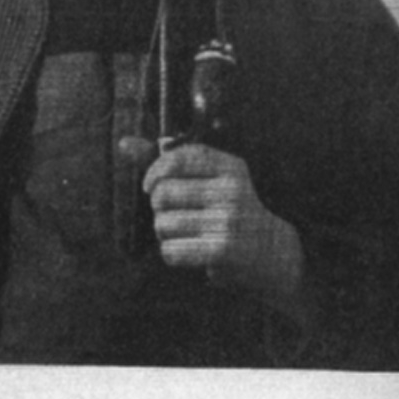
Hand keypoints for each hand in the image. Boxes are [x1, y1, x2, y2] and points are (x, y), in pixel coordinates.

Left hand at [141, 142, 303, 296]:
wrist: (272, 254)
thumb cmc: (229, 212)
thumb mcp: (209, 180)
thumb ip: (168, 162)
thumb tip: (125, 143)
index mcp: (231, 167)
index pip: (178, 156)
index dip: (155, 171)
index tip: (152, 185)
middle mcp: (232, 190)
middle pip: (162, 193)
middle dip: (160, 208)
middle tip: (177, 215)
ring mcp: (228, 221)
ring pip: (163, 224)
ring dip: (166, 234)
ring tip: (188, 235)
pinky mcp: (222, 251)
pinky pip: (171, 250)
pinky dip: (173, 254)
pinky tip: (191, 252)